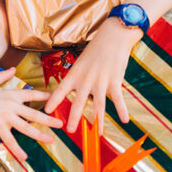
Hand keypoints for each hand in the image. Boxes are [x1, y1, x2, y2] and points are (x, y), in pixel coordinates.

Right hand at [0, 67, 62, 160]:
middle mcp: (11, 106)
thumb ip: (3, 75)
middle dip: (49, 119)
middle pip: (34, 114)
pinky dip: (18, 150)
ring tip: (51, 140)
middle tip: (61, 123)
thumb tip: (13, 69)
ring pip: (27, 128)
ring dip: (40, 135)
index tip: (55, 99)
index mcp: (10, 94)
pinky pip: (10, 141)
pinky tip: (25, 157)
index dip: (44, 97)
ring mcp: (6, 118)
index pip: (31, 95)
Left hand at [44, 18, 141, 132]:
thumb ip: (77, 78)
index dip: (53, 101)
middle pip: (78, 103)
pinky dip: (122, 110)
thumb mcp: (81, 63)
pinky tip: (125, 121)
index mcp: (74, 75)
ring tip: (97, 134)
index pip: (60, 90)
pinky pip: (118, 99)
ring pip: (98, 105)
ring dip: (97, 120)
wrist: (112, 37)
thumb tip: (72, 90)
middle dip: (74, 118)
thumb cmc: (95, 49)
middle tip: (69, 130)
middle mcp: (85, 80)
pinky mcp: (114, 81)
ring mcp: (100, 82)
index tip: (46, 111)